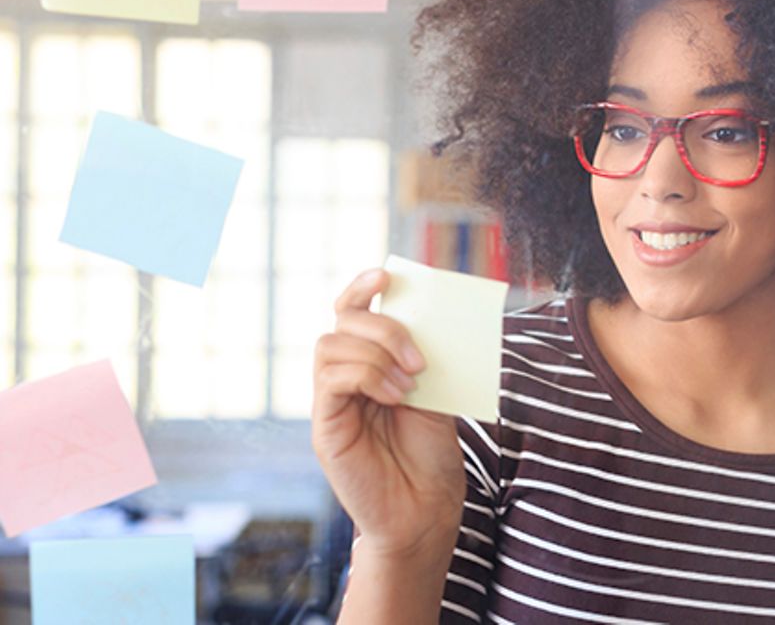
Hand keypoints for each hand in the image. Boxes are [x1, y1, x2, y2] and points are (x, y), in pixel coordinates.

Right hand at [312, 268, 465, 558]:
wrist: (425, 510)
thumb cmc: (431, 456)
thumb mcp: (436, 394)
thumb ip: (424, 358)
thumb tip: (430, 316)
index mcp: (371, 364)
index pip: (352, 312)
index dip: (362, 287)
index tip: (387, 276)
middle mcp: (345, 378)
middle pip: (342, 321)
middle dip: (383, 327)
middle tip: (420, 358)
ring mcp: (332, 401)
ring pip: (331, 345)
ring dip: (376, 354)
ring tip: (411, 384)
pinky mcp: (325, 426)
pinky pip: (330, 380)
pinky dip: (365, 377)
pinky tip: (394, 396)